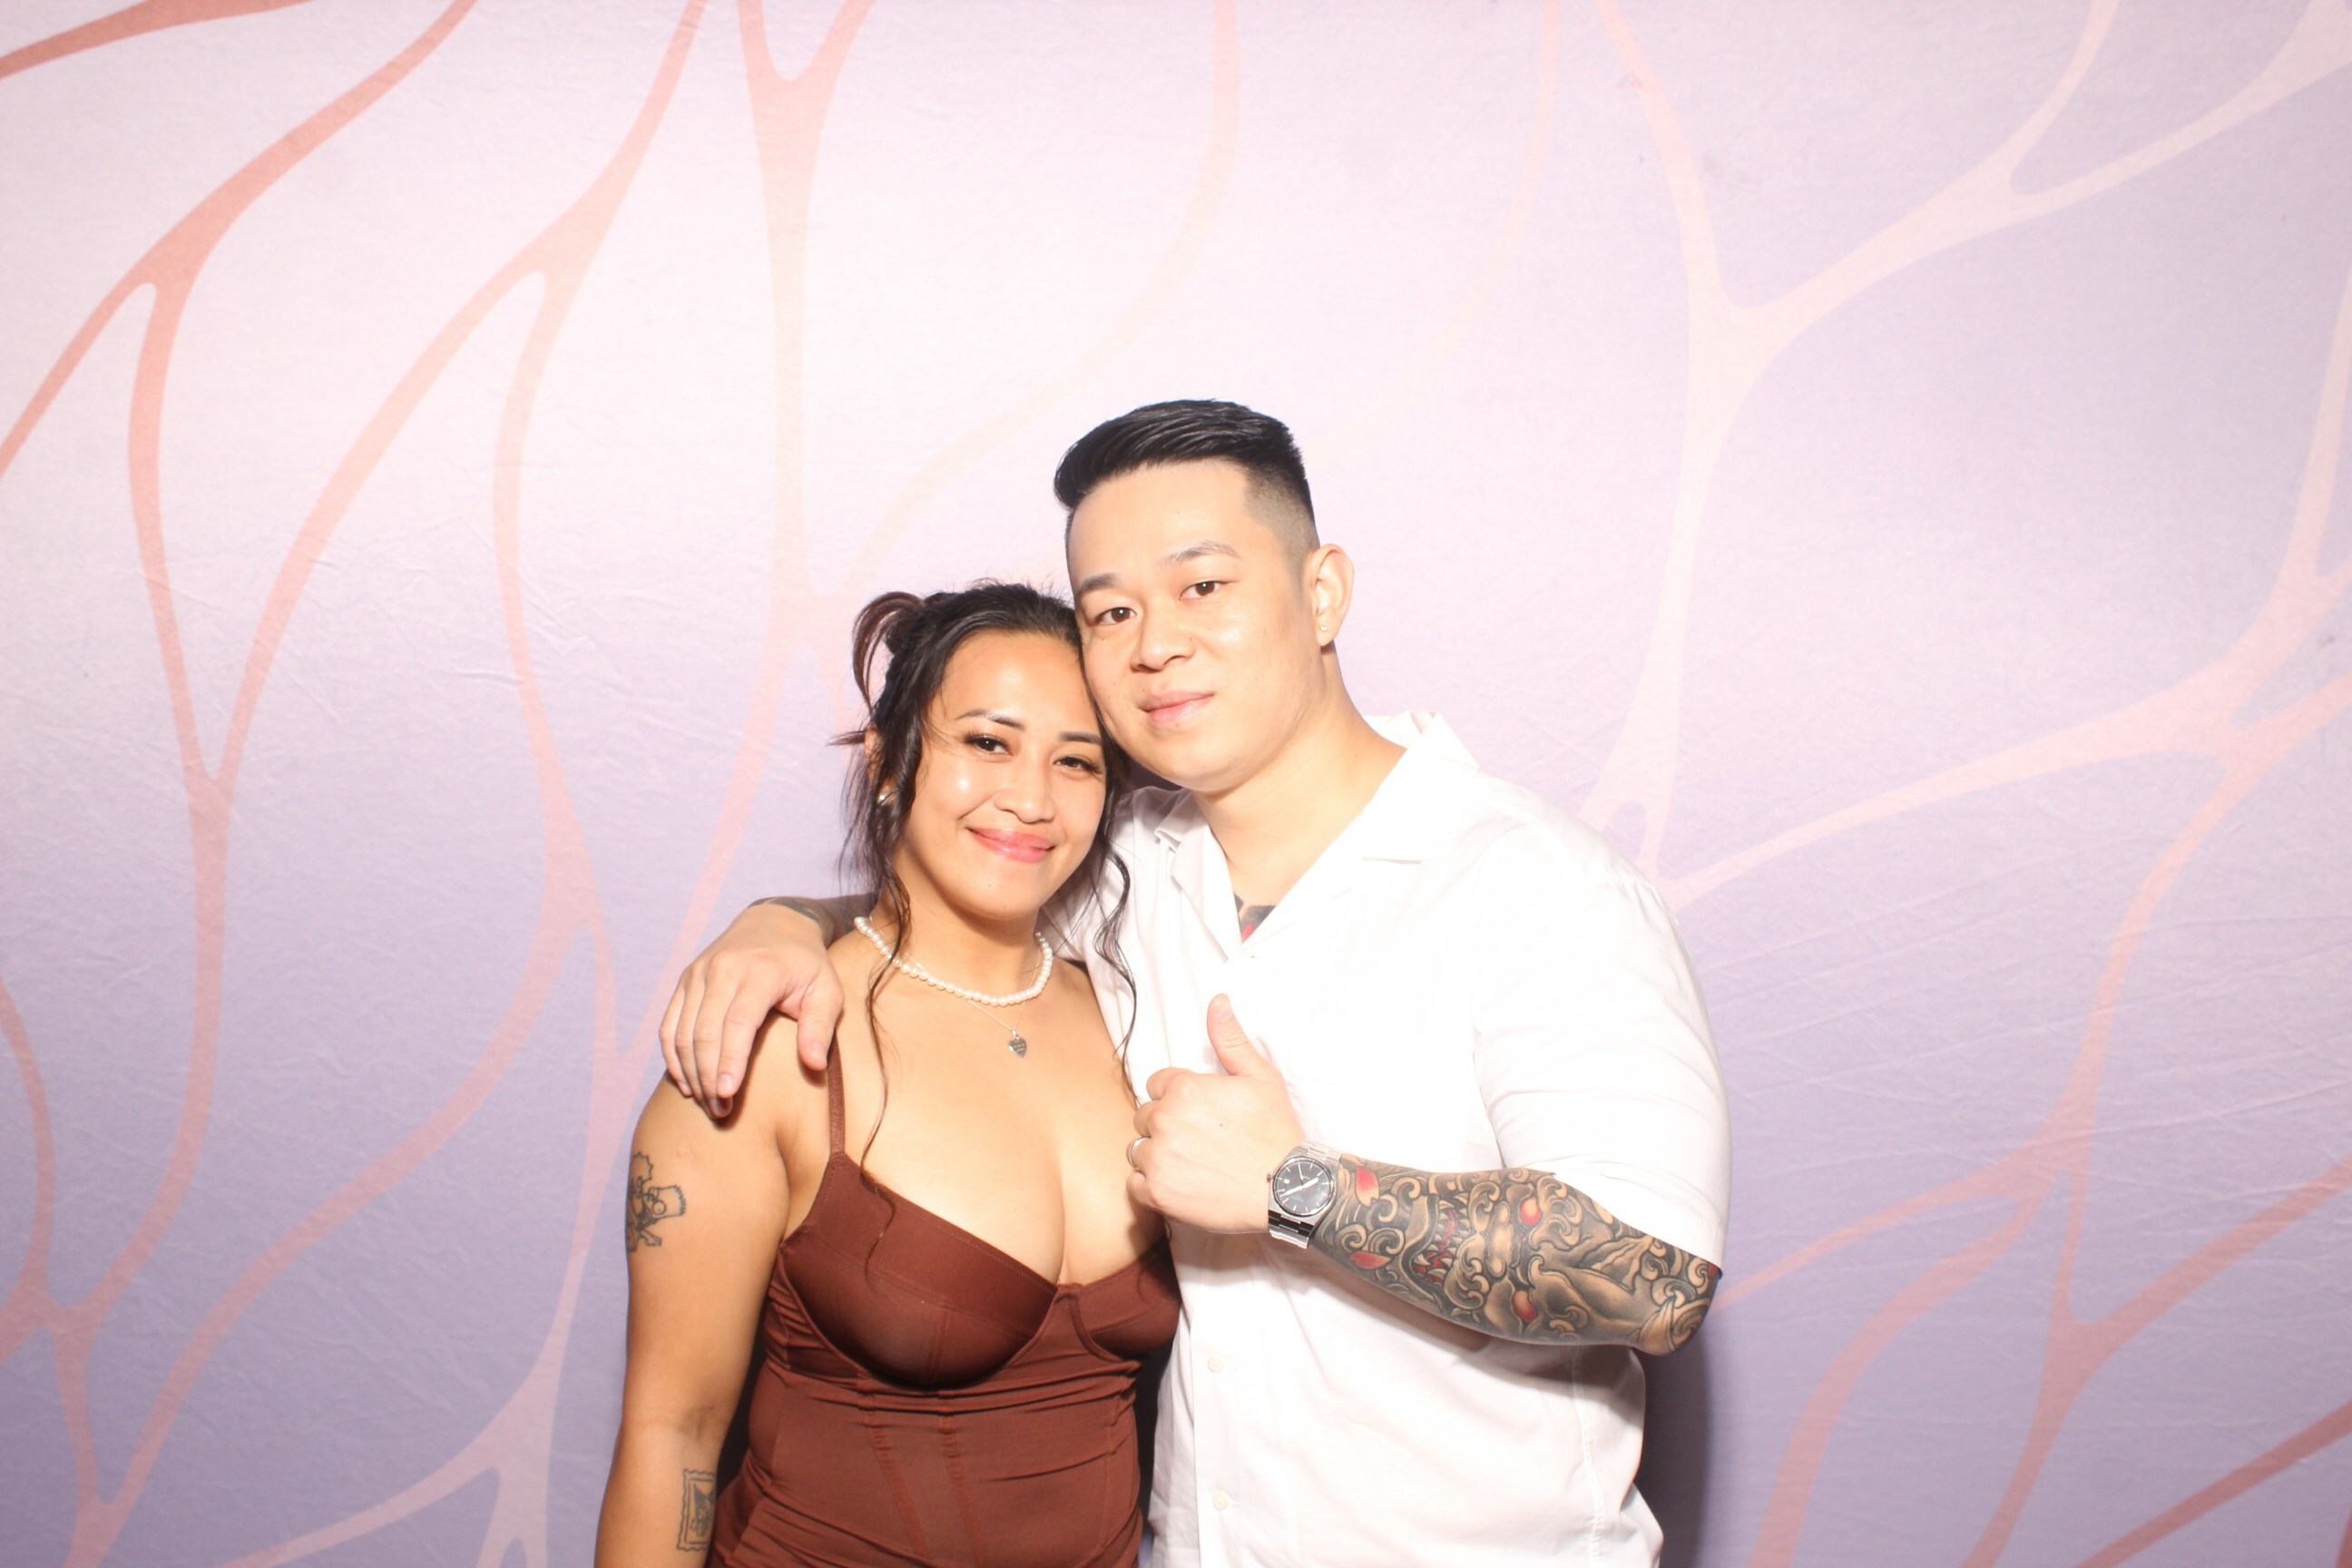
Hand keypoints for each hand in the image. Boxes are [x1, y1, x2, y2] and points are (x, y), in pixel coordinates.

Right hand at [659, 903, 842, 1115]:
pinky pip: (669, 1024)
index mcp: (760, 971)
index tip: (727, 1094)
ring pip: (682, 1031)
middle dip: (708, 1076)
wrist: (775, 921)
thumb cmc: (807, 965)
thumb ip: (821, 1027)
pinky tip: (686, 1083)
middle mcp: (722, 969)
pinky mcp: (685, 980)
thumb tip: (815, 1066)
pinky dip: (673, 1056)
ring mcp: (698, 973)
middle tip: (720, 1111)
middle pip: (704, 1031)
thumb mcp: (828, 990)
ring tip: (707, 1103)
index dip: (729, 1061)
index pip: (737, 1021)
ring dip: (690, 1072)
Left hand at [1128, 995, 1305, 1230]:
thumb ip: (1230, 1039)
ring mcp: (1159, 1158)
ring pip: (1138, 1149)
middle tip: (1198, 1140)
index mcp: (1184, 1089)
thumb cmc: (1274, 1131)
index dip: (1178, 1097)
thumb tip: (1217, 1001)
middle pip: (1145, 1117)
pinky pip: (1134, 1184)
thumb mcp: (1259, 1077)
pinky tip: (1179, 1183)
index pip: (1157, 1085)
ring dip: (1156, 1154)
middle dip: (1165, 1125)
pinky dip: (1150, 1185)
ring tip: (1190, 1162)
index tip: (1199, 1114)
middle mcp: (1165, 1120)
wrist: (1286, 1188)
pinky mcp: (1157, 1192)